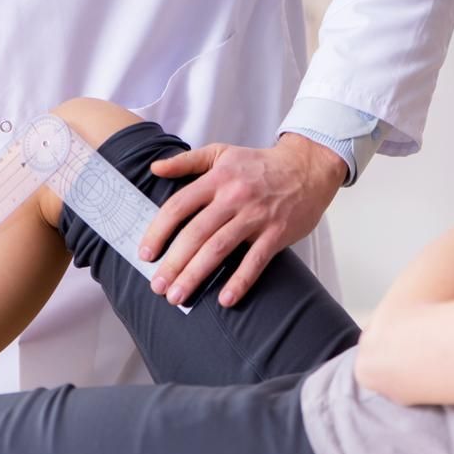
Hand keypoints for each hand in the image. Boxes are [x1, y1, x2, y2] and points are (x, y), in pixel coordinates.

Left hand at [140, 133, 346, 306]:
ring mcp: (256, 216)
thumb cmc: (259, 164)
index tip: (145, 254)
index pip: (179, 206)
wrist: (307, 167)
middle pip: (196, 233)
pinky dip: (240, 282)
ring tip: (178, 297)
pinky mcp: (277, 233)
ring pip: (219, 249)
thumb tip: (154, 168)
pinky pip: (255, 261)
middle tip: (157, 287)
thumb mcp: (221, 153)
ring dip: (196, 275)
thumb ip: (186, 161)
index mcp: (216, 179)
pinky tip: (224, 301)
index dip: (158, 232)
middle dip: (173, 263)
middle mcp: (234, 197)